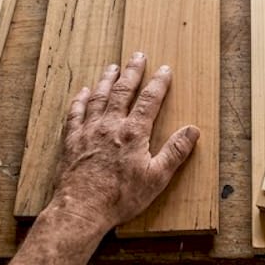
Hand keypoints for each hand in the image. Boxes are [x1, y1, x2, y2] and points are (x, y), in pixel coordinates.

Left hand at [46, 52, 198, 232]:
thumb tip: (192, 130)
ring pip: (98, 97)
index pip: (149, 100)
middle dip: (132, 72)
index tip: (164, 69)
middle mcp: (110, 125)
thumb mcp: (156, 178)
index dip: (158, 83)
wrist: (82, 209)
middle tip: (138, 55)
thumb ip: (175, 152)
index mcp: (133, 133)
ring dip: (106, 80)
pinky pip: (74, 113)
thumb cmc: (120, 197)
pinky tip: (82, 92)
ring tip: (112, 67)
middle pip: (122, 91)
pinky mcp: (71, 140)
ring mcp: (88, 131)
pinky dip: (79, 100)